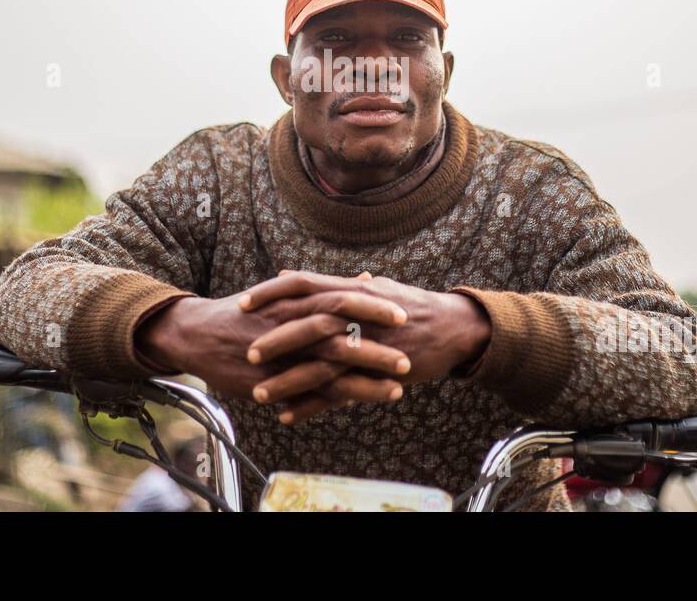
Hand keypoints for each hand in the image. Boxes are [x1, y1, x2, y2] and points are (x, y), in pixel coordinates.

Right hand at [134, 287, 410, 402]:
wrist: (198, 333)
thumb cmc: (244, 313)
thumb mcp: (283, 294)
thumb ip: (326, 290)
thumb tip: (363, 279)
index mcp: (297, 299)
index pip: (341, 296)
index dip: (374, 304)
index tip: (404, 310)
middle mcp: (292, 320)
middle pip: (343, 322)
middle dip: (378, 331)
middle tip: (410, 339)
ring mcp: (283, 350)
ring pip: (332, 358)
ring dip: (370, 369)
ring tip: (401, 378)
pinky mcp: (273, 377)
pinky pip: (312, 389)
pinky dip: (339, 396)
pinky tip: (362, 403)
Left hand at [240, 271, 492, 421]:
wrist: (453, 328)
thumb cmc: (413, 307)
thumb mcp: (377, 289)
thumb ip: (342, 287)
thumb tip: (313, 278)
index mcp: (351, 290)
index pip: (303, 285)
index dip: (270, 293)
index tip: (243, 303)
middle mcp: (356, 314)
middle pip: (306, 324)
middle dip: (274, 339)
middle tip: (245, 351)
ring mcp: (366, 345)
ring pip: (319, 364)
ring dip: (287, 380)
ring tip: (258, 394)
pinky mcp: (377, 373)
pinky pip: (339, 393)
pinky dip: (312, 406)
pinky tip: (288, 416)